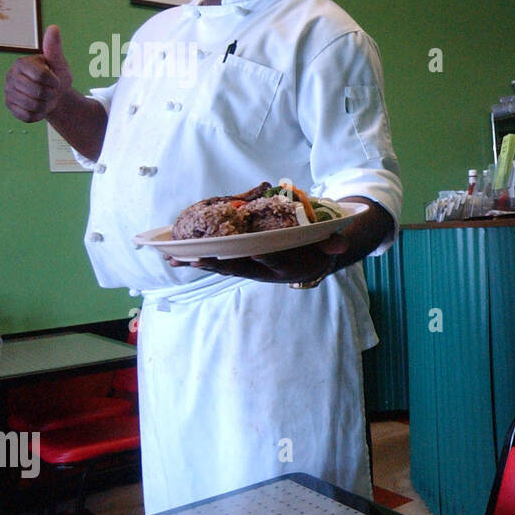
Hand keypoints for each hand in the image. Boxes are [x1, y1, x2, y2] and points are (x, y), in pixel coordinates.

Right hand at [5, 24, 72, 122]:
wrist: (54, 96)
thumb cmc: (56, 76)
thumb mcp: (59, 63)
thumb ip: (54, 48)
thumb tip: (54, 27)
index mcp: (22, 63)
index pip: (42, 76)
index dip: (54, 82)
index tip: (55, 80)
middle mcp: (11, 76)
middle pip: (38, 92)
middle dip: (50, 94)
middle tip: (50, 90)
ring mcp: (8, 91)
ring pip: (33, 105)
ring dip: (45, 105)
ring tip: (44, 98)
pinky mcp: (10, 106)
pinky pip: (27, 116)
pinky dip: (38, 114)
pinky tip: (38, 106)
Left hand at [166, 231, 350, 283]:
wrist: (311, 262)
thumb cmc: (317, 249)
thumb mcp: (329, 246)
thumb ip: (333, 244)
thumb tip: (340, 244)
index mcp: (284, 264)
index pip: (270, 260)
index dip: (259, 257)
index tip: (248, 253)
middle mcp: (263, 269)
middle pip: (237, 266)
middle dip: (216, 262)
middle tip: (195, 259)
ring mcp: (249, 268)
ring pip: (221, 266)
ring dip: (198, 262)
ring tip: (173, 259)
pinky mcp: (240, 264)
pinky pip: (217, 262)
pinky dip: (198, 259)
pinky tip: (175, 257)